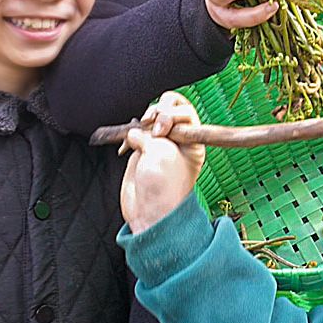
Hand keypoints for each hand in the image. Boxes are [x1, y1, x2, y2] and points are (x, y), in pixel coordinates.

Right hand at [120, 92, 206, 232]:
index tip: (162, 129)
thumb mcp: (162, 154)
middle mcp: (178, 140)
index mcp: (192, 140)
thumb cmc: (163, 189)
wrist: (148, 212)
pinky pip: (137, 130)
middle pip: (169, 110)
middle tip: (152, 127)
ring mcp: (160, 144)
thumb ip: (150, 135)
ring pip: (152, 118)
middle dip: (159, 112)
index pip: (185, 112)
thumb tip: (137, 132)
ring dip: (145, 121)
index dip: (171, 115)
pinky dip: (131, 132)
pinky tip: (130, 143)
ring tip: (140, 135)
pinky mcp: (142, 150)